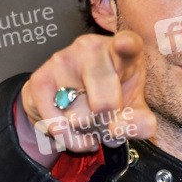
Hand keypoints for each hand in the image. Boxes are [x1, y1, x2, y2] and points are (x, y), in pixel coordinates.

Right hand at [20, 31, 155, 154]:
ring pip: (79, 117)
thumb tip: (117, 129)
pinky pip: (56, 125)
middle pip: (104, 102)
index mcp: (123, 53)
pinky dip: (68, 137)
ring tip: (89, 120)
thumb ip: (140, 122)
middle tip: (107, 118)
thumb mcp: (134, 110)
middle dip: (107, 123)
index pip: (128, 45)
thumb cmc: (111, 97)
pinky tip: (72, 128)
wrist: (68, 98)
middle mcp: (92, 48)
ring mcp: (64, 59)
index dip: (126, 45)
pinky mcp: (41, 77)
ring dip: (86, 131)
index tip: (125, 44)